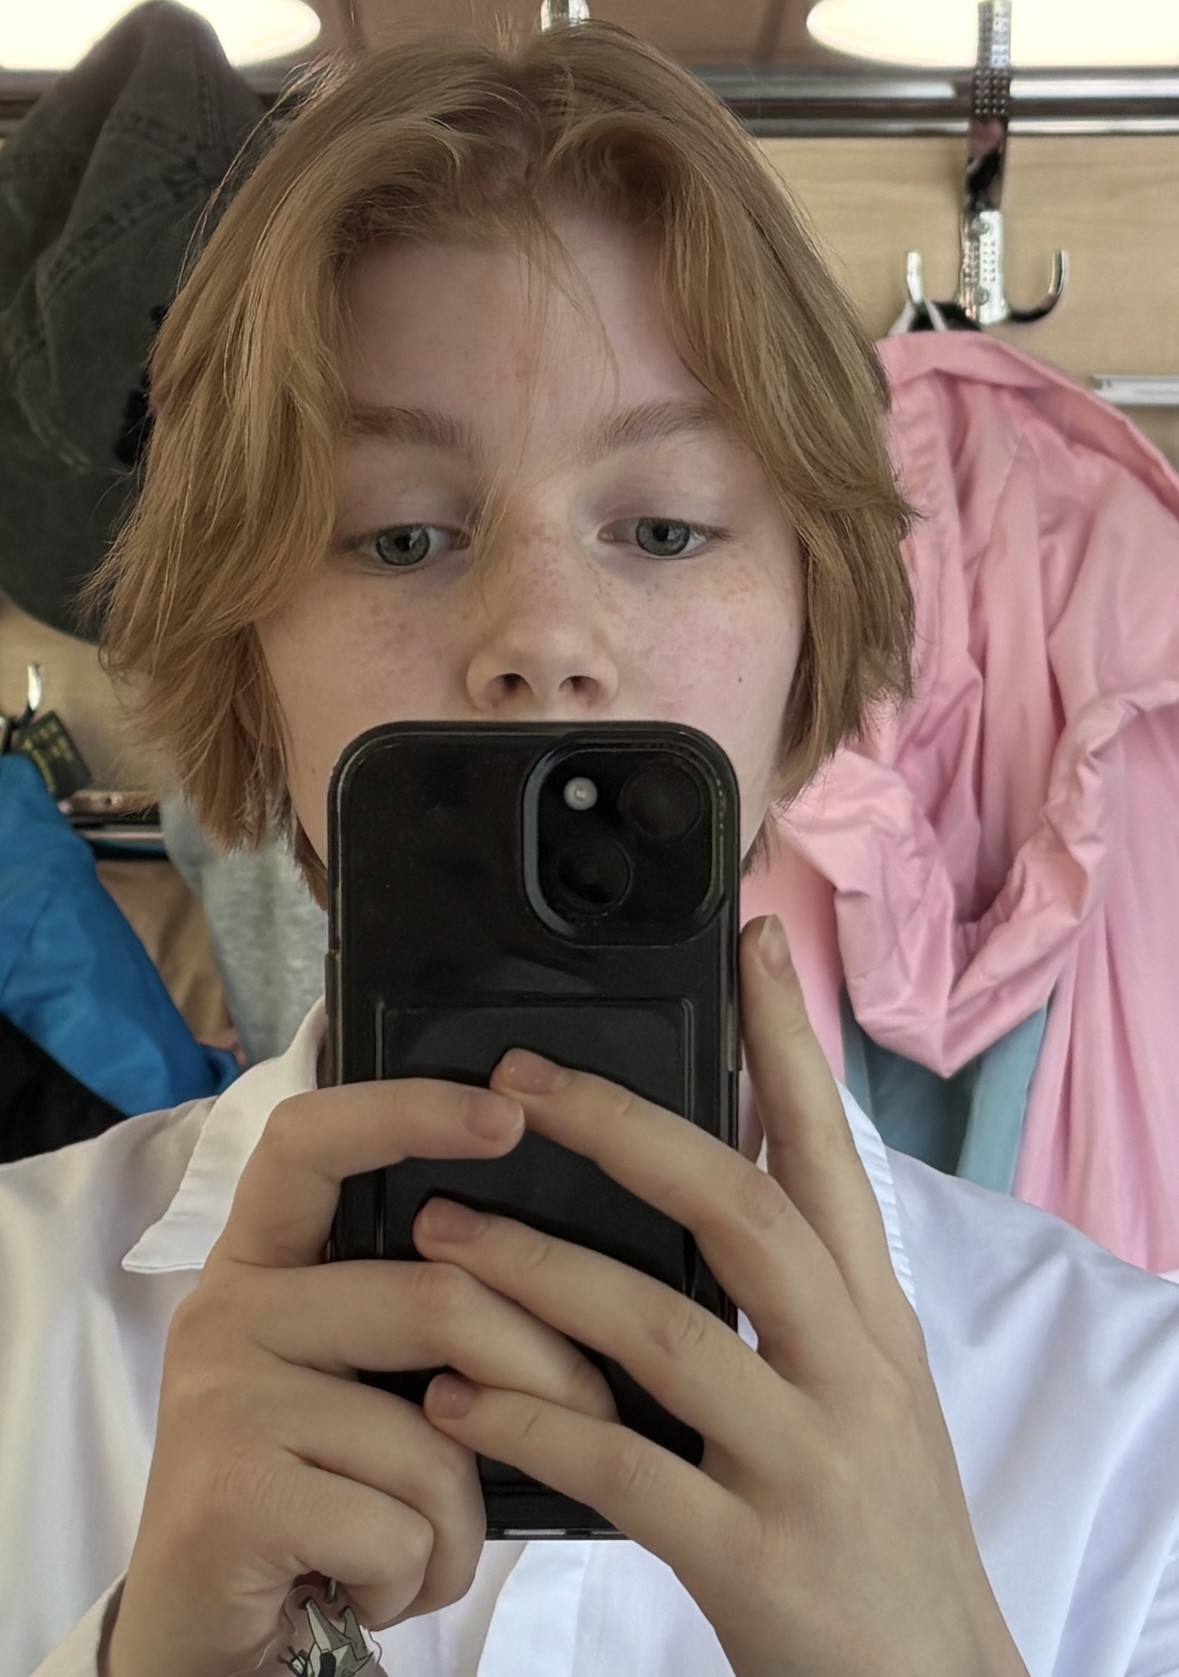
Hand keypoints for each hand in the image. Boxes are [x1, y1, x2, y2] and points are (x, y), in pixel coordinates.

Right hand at [104, 1077, 613, 1676]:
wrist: (210, 1636)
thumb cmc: (318, 1496)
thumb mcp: (366, 1385)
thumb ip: (426, 1314)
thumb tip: (575, 1276)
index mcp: (263, 1261)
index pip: (315, 1140)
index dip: (412, 1111)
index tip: (510, 1113)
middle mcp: (228, 1309)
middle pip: (436, 1296)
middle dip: (548, 1373)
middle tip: (591, 1418)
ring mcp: (221, 1396)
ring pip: (434, 1431)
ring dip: (466, 1516)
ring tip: (426, 1542)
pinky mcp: (230, 1490)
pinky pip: (399, 1523)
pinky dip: (423, 1574)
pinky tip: (377, 1587)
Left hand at [413, 915, 1029, 1676]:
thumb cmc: (877, 1521)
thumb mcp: (865, 1387)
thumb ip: (796, 1294)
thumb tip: (701, 1185)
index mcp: (873, 1318)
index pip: (832, 1153)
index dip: (790, 1044)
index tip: (754, 942)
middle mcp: (853, 1369)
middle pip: (741, 1208)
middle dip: (626, 1130)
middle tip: (524, 1076)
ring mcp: (809, 1462)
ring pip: (664, 1330)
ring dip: (540, 1272)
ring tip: (443, 1233)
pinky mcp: (758, 1559)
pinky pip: (624, 1468)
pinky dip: (533, 1422)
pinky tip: (460, 1396)